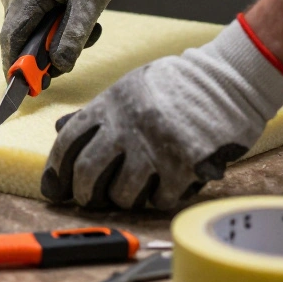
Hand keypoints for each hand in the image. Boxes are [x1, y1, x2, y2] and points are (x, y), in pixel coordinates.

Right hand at [0, 0, 134, 74]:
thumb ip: (74, 35)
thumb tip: (59, 66)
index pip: (11, 39)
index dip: (16, 66)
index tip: (24, 88)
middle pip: (18, 33)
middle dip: (44, 48)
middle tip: (77, 48)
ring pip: (24, 23)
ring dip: (49, 32)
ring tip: (81, 18)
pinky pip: (27, 11)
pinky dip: (47, 18)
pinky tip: (69, 7)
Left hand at [41, 16, 282, 209]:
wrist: (229, 80)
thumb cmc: (179, 84)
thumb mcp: (131, 86)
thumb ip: (98, 111)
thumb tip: (61, 130)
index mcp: (111, 104)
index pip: (68, 142)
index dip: (55, 169)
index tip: (53, 186)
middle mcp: (127, 126)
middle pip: (87, 172)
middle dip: (82, 193)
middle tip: (86, 200)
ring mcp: (154, 147)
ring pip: (121, 192)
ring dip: (121, 199)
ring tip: (128, 193)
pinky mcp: (182, 166)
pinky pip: (159, 199)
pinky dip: (156, 200)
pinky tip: (162, 190)